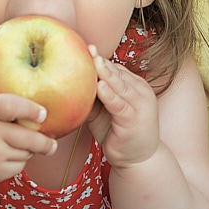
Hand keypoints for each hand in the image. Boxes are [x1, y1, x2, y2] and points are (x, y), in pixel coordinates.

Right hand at [0, 44, 57, 184]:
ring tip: (29, 143)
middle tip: (52, 140)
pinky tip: (12, 154)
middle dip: (44, 141)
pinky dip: (20, 161)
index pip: (10, 107)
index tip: (43, 112)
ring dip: (30, 149)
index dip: (30, 110)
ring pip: (25, 153)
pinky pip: (18, 166)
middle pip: (28, 138)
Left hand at [90, 46, 160, 168]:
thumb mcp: (104, 112)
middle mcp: (140, 91)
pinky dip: (109, 94)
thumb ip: (93, 98)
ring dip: (105, 73)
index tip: (82, 48)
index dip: (99, 60)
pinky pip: (119, 104)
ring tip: (93, 60)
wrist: (139, 160)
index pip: (115, 69)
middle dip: (100, 61)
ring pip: (119, 84)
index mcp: (134, 86)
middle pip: (117, 73)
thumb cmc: (119, 134)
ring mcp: (140, 104)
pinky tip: (99, 86)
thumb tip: (68, 83)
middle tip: (85, 47)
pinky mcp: (134, 118)